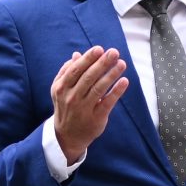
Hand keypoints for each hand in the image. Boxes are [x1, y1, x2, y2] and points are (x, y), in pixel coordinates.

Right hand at [51, 46, 129, 161]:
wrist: (67, 136)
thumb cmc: (66, 107)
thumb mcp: (61, 90)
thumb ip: (67, 72)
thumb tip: (77, 54)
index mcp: (61, 88)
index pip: (76, 70)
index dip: (88, 59)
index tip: (99, 49)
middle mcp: (71, 98)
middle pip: (88, 77)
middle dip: (102, 63)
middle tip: (114, 52)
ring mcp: (83, 108)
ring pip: (98, 88)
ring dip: (111, 74)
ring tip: (122, 63)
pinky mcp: (96, 118)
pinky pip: (107, 102)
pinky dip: (116, 91)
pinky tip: (124, 81)